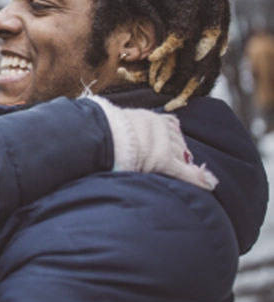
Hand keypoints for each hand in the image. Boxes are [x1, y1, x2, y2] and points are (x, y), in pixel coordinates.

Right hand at [89, 96, 217, 189]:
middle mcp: (158, 127)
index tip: (177, 147)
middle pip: (179, 141)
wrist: (95, 135)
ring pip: (182, 155)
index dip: (174, 139)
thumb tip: (111, 135)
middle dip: (181, 154)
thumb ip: (122, 130)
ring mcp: (161, 143)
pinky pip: (183, 172)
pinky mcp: (161, 160)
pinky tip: (207, 184)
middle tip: (182, 165)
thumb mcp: (112, 126)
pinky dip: (196, 179)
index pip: (170, 125)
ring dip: (185, 166)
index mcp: (145, 117)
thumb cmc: (97, 133)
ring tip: (187, 175)